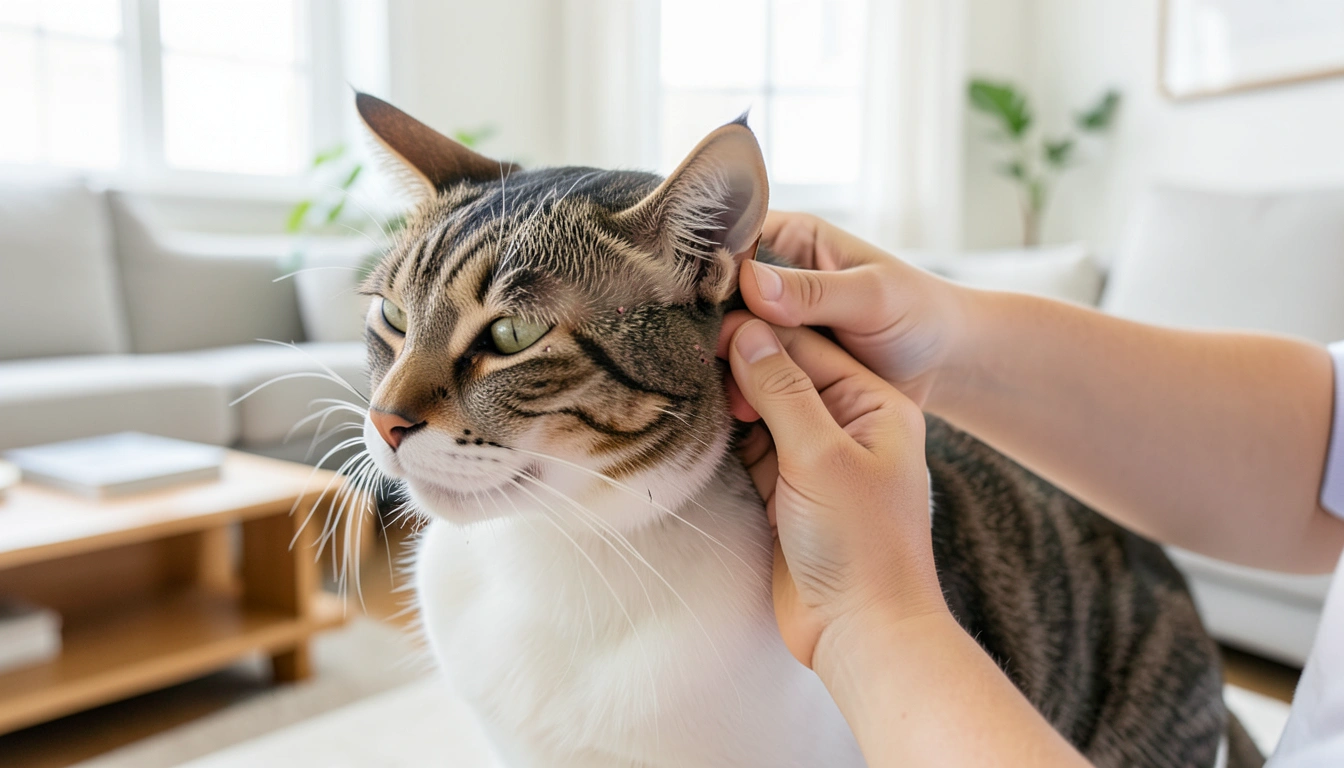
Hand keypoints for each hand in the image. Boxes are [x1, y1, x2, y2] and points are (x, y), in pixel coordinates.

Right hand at [717, 312, 945, 669]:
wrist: (862, 632)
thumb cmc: (860, 543)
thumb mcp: (821, 454)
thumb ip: (783, 389)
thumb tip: (747, 333)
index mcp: (876, 406)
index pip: (811, 348)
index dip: (761, 331)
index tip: (708, 318)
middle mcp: (849, 426)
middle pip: (786, 374)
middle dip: (742, 362)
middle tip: (690, 350)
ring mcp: (819, 460)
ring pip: (766, 410)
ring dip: (732, 398)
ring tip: (687, 377)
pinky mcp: (790, 492)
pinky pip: (754, 448)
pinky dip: (729, 435)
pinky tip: (699, 420)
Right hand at [728, 211, 968, 419]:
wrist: (944, 365)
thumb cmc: (918, 313)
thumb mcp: (871, 297)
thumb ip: (815, 292)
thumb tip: (753, 286)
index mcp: (790, 241)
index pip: (730, 245)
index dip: (706, 272)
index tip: (689, 303)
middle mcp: (774, 280)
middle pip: (720, 298)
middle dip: (712, 326)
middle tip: (704, 356)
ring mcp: (774, 325)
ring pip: (730, 339)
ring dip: (723, 365)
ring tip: (718, 391)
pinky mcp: (780, 364)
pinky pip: (747, 373)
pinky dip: (738, 390)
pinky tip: (731, 409)